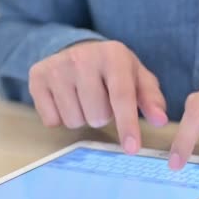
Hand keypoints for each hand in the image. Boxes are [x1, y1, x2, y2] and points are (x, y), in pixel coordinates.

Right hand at [28, 40, 167, 153]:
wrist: (78, 50)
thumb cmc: (114, 71)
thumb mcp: (138, 78)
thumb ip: (151, 99)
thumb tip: (161, 120)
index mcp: (113, 55)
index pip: (121, 96)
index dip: (127, 125)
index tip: (132, 148)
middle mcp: (82, 57)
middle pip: (96, 115)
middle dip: (103, 116)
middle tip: (102, 100)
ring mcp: (57, 66)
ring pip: (74, 120)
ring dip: (83, 117)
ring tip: (85, 99)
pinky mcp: (37, 77)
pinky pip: (51, 120)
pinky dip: (61, 117)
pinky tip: (66, 99)